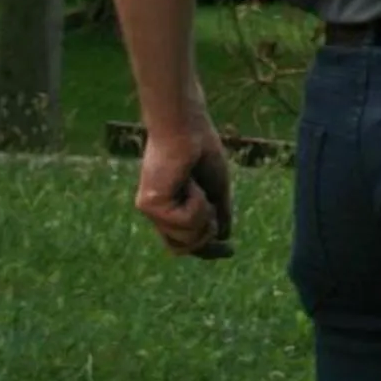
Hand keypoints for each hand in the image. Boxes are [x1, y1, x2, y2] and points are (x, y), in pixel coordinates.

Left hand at [135, 117, 233, 257]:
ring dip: (203, 213)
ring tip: (197, 187)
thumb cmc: (201, 151)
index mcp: (172, 210)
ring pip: (186, 238)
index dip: (208, 250)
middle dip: (206, 233)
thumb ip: (218, 213)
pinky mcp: (149, 204)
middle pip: (184, 248)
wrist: (187, 129)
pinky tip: (188, 182)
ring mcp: (151, 211)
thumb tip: (224, 237)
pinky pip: (184, 220)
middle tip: (211, 206)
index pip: (186, 242)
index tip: (230, 251)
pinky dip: (196, 202)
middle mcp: (158, 214)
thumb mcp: (216, 188)